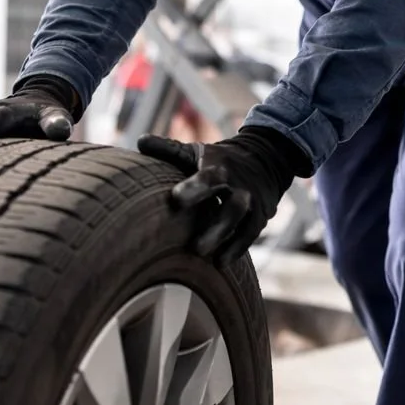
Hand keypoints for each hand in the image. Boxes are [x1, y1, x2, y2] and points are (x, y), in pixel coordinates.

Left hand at [137, 126, 309, 266]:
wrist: (264, 160)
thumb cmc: (218, 160)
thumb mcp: (197, 151)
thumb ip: (169, 149)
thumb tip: (140, 141)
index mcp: (219, 167)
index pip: (209, 177)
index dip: (194, 188)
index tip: (176, 199)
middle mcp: (239, 186)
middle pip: (233, 206)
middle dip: (217, 226)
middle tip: (195, 247)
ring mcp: (251, 203)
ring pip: (244, 224)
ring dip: (228, 242)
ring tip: (212, 259)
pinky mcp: (258, 219)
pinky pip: (249, 235)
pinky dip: (237, 249)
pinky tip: (221, 263)